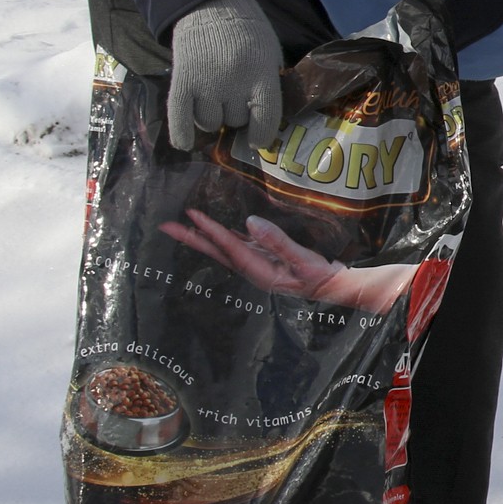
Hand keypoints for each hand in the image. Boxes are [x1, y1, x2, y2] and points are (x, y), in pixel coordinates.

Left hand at [160, 210, 416, 312]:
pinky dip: (222, 237)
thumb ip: (278, 241)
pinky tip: (216, 230)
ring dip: (202, 238)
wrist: (337, 288)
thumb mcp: (304, 259)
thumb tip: (250, 222)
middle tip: (166, 226)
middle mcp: (253, 269)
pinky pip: (236, 246)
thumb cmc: (322, 276)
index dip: (210, 231)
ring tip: (182, 225)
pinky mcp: (266, 259)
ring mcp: (258, 265)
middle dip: (191, 238)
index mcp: (260, 270)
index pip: (230, 247)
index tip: (191, 214)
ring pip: (223, 249)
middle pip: (216, 252)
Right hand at [167, 0, 282, 152]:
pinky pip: (179, 116)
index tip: (257, 140)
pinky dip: (182, 133)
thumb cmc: (248, 32)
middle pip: (235, 121)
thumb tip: (268, 122)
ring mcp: (206, 83)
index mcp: (262, 74)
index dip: (262, 134)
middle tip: (234, 100)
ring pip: (209, 122)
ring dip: (212, 118)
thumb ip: (270, 84)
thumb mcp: (271, 54)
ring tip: (214, 101)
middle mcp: (234, 82)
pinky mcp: (182, 80)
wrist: (212, 6)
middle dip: (236, 116)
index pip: (266, 117)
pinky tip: (185, 144)